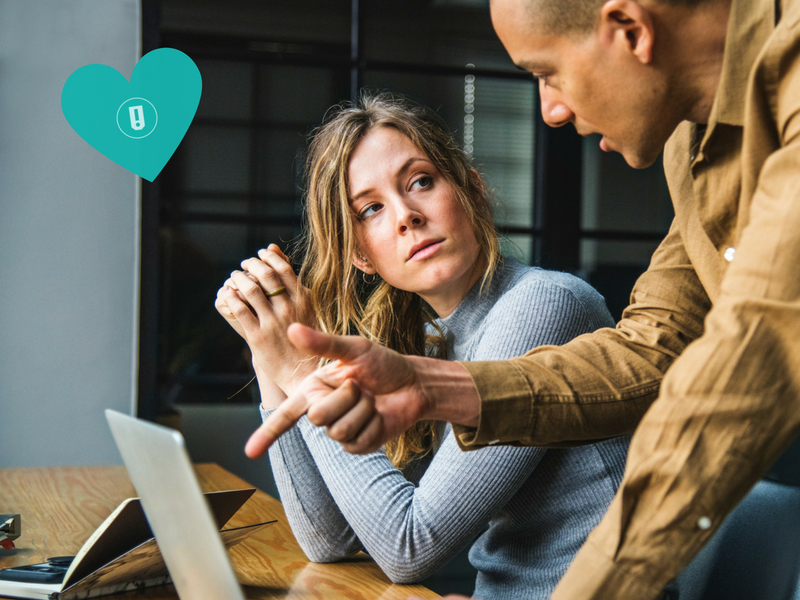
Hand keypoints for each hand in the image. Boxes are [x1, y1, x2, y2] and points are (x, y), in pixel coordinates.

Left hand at [217, 245, 315, 393]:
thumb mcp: (307, 309)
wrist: (303, 372)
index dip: (268, 258)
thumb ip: (294, 285)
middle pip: (265, 275)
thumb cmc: (307, 338)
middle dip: (251, 264)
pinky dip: (230, 298)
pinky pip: (240, 310)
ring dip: (238, 278)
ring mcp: (272, 322)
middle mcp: (288, 308)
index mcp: (303, 300)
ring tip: (234, 277)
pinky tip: (227, 294)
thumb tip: (280, 256)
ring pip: (250, 290)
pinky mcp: (257, 336)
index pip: (283, 268)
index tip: (260, 254)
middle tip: (244, 264)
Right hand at [244, 323, 479, 457]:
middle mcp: (323, 410)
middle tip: (361, 386)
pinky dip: (372, 424)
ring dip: (362, 410)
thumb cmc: (383, 363)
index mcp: (314, 389)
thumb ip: (323, 343)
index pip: (285, 414)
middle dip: (345, 397)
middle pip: (317, 416)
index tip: (249, 453)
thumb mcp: (355, 349)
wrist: (413, 383)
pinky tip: (379, 415)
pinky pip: (357, 441)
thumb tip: (292, 329)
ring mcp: (340, 430)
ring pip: (339, 430)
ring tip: (372, 399)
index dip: (267, 434)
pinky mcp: (358, 445)